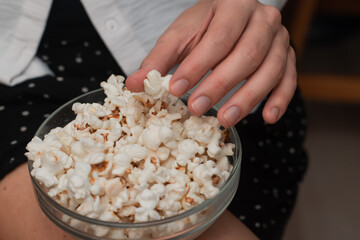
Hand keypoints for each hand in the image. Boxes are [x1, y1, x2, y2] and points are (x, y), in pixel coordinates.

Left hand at [126, 0, 295, 126]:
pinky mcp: (288, 56)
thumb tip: (133, 85)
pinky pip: (289, 78)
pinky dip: (281, 99)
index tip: (175, 89)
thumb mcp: (180, 36)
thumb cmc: (205, 27)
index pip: (217, 38)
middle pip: (246, 54)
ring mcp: (280, 38)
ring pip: (270, 69)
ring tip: (226, 120)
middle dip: (220, 85)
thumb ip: (158, 59)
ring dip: (248, 98)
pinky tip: (268, 117)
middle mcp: (263, 19)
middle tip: (197, 108)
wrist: (232, 16)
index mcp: (234, 5)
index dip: (197, 65)